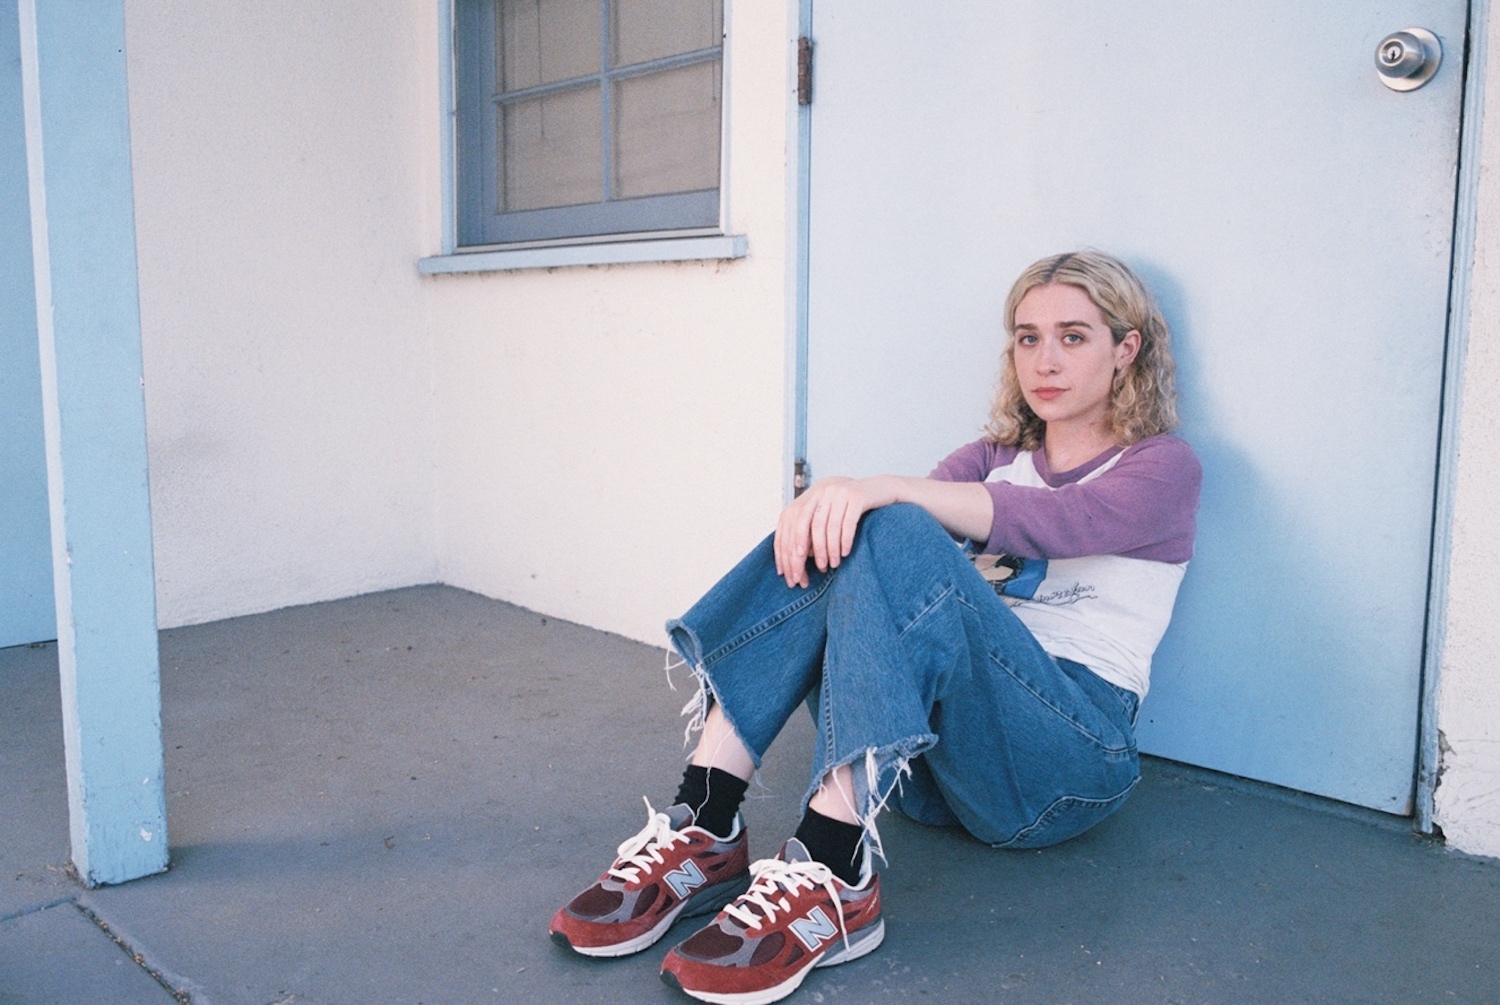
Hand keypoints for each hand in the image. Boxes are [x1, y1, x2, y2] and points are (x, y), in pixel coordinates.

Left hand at [774, 477, 891, 587]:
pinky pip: (848, 523)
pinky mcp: (857, 496)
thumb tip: (798, 557)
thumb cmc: (852, 508)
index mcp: (811, 495)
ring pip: (829, 527)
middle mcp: (822, 491)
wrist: (882, 489)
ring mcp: (839, 491)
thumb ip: (813, 528)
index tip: (790, 570)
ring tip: (832, 565)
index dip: (787, 548)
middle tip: (811, 572)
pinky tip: (845, 553)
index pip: (791, 522)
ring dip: (829, 550)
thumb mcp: (830, 512)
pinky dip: (845, 541)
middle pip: (807, 526)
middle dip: (808, 553)